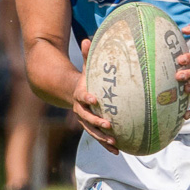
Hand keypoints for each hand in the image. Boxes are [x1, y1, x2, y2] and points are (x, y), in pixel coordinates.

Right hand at [71, 37, 118, 152]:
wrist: (71, 92)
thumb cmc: (83, 78)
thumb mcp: (84, 67)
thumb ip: (86, 55)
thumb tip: (87, 39)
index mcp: (79, 94)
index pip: (82, 96)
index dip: (87, 98)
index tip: (94, 99)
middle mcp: (80, 109)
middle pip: (87, 118)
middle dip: (97, 122)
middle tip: (109, 125)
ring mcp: (85, 120)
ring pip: (92, 131)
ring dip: (102, 138)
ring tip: (114, 143)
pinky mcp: (91, 127)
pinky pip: (98, 137)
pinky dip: (106, 145)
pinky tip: (118, 151)